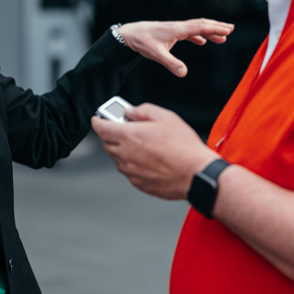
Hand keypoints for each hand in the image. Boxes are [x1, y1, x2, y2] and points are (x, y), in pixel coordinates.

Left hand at [91, 103, 216, 198]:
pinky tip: (150, 160)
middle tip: (127, 130)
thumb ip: (142, 111)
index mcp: (128, 136)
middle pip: (107, 144)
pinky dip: (134, 164)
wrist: (196, 174)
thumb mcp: (165, 117)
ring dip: (123, 151)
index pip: (101, 128)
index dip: (98, 121)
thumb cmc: (183, 147)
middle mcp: (125, 155)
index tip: (97, 119)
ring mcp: (131, 171)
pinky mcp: (139, 183)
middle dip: (113, 135)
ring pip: (118, 159)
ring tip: (144, 146)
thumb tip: (130, 111)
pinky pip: (129, 172)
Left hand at [117, 19, 233, 76]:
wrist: (130, 34)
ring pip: (196, 28)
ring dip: (209, 31)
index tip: (228, 30)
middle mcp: (178, 27)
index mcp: (178, 30)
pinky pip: (188, 32)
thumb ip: (171, 64)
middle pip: (201, 24)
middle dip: (217, 27)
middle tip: (231, 29)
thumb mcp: (157, 54)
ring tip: (222, 37)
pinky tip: (202, 42)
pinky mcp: (170, 32)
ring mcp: (175, 29)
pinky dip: (198, 36)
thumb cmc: (142, 42)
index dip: (215, 29)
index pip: (200, 27)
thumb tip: (183, 73)